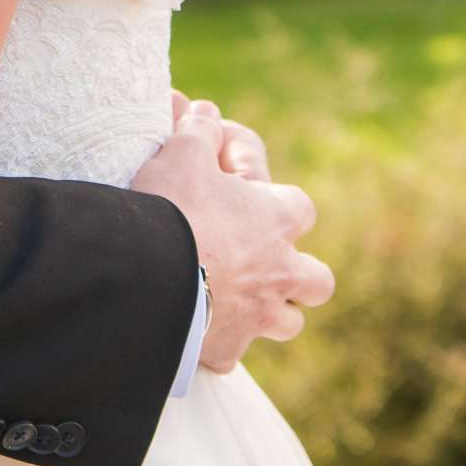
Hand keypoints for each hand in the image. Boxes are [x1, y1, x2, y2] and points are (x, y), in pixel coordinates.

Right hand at [133, 103, 334, 371]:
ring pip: (289, 323)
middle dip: (299, 274)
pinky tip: (199, 334)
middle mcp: (280, 272)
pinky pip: (232, 354)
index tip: (248, 194)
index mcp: (276, 221)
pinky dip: (219, 344)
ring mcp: (258, 316)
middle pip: (318, 280)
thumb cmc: (172, 207)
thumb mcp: (182, 152)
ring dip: (272, 312)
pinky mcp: (225, 348)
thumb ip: (198, 130)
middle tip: (267, 264)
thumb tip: (205, 112)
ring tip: (242, 302)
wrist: (147, 274)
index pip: (301, 209)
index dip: (279, 202)